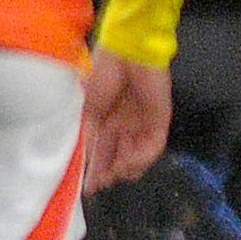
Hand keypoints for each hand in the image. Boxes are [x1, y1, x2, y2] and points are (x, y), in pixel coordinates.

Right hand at [82, 50, 171, 190]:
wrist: (128, 53)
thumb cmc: (103, 72)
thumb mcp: (86, 106)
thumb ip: (86, 131)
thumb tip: (81, 155)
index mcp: (103, 119)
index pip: (99, 149)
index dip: (93, 168)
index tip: (86, 186)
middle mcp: (123, 124)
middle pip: (118, 156)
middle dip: (109, 172)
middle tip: (101, 185)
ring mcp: (141, 123)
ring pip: (136, 155)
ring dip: (125, 168)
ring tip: (115, 175)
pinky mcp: (159, 120)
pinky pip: (152, 145)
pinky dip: (141, 158)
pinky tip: (130, 164)